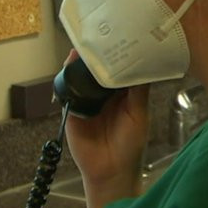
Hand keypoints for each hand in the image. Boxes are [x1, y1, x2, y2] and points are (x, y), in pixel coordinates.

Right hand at [62, 51, 149, 192]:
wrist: (111, 171)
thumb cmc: (130, 145)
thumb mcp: (139, 114)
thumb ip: (138, 91)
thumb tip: (141, 64)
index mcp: (121, 93)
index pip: (117, 68)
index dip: (116, 53)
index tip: (117, 36)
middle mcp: (103, 94)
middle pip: (96, 69)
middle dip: (94, 55)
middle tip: (95, 37)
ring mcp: (86, 101)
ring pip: (80, 78)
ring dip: (78, 64)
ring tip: (80, 49)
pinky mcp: (72, 110)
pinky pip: (67, 92)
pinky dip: (66, 80)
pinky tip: (68, 69)